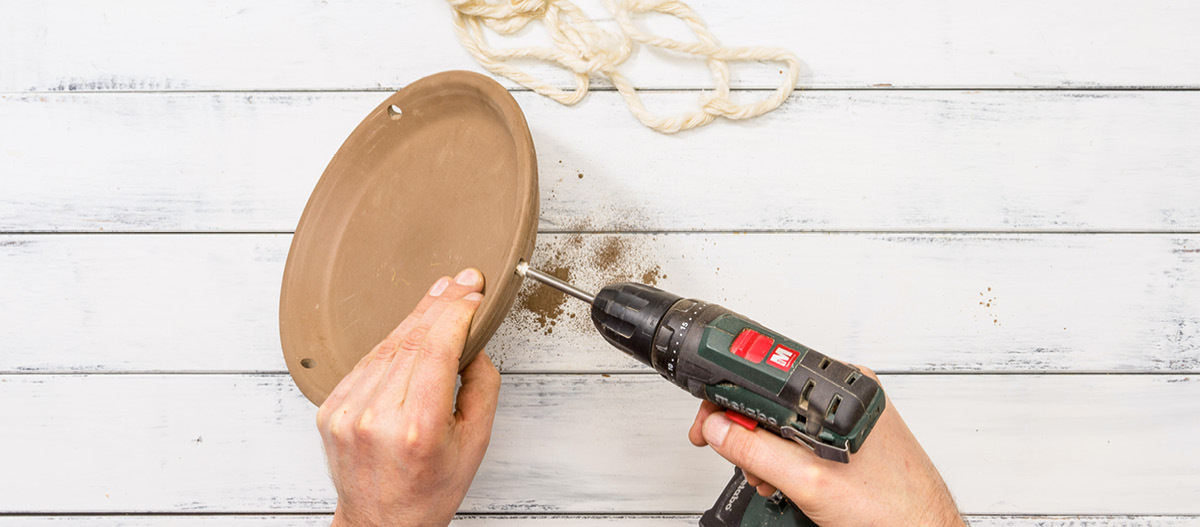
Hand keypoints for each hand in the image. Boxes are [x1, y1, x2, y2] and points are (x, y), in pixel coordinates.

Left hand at [317, 268, 500, 526]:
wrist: (381, 524)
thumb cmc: (429, 491)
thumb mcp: (476, 443)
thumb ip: (482, 388)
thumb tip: (474, 343)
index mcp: (417, 428)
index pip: (436, 349)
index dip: (456, 313)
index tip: (473, 293)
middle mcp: (376, 417)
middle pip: (410, 340)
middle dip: (440, 305)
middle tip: (462, 281)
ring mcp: (347, 412)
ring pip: (386, 345)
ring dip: (416, 318)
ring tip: (440, 296)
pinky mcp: (330, 409)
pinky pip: (366, 362)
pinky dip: (391, 342)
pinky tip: (410, 331)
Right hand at [688, 367, 963, 526]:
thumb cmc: (891, 510)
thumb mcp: (806, 482)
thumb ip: (755, 451)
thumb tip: (720, 428)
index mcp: (841, 391)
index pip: (768, 377)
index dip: (728, 397)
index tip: (708, 418)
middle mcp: (849, 396)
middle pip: (775, 399)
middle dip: (745, 429)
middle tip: (725, 449)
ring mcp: (855, 416)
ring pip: (789, 420)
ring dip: (765, 449)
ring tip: (766, 478)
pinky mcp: (857, 435)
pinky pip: (808, 434)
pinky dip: (788, 455)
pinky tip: (786, 479)